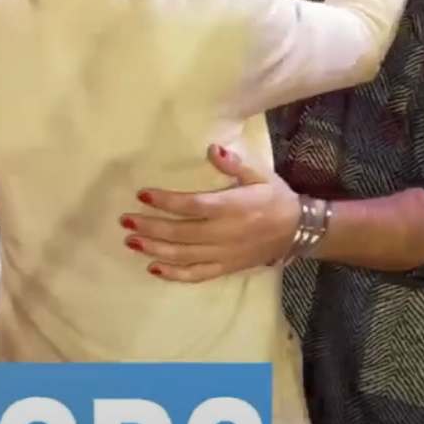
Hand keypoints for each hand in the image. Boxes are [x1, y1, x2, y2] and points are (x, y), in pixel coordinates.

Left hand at [120, 145, 303, 281]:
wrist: (298, 230)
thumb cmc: (275, 197)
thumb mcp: (260, 174)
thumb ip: (234, 163)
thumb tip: (212, 149)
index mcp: (233, 207)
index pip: (193, 205)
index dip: (166, 202)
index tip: (142, 195)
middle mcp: (226, 233)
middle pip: (181, 233)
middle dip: (150, 227)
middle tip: (125, 221)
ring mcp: (225, 254)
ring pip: (184, 255)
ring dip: (155, 249)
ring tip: (131, 241)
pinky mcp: (226, 268)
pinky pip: (197, 274)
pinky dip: (174, 274)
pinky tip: (153, 268)